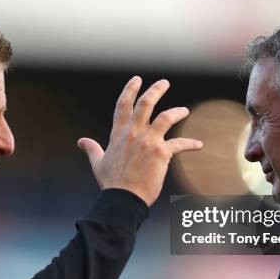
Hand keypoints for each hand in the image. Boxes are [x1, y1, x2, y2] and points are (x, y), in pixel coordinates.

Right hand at [77, 76, 202, 206]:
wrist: (123, 199)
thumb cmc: (111, 183)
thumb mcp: (98, 163)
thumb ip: (92, 148)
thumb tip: (81, 141)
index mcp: (118, 134)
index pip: (123, 105)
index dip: (130, 89)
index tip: (137, 79)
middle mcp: (133, 133)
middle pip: (145, 103)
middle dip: (156, 89)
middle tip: (164, 82)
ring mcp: (148, 142)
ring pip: (166, 117)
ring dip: (177, 112)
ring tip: (185, 111)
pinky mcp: (161, 153)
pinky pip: (179, 144)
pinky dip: (190, 144)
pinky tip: (198, 145)